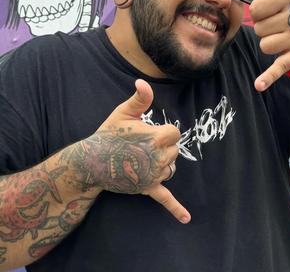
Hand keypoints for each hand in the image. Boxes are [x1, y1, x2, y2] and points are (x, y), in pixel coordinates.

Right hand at [69, 79, 190, 223]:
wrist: (92, 161)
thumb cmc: (108, 134)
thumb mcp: (123, 113)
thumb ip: (140, 98)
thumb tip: (143, 81)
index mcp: (157, 137)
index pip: (175, 133)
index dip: (163, 131)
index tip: (149, 132)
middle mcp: (159, 157)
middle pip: (175, 150)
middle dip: (163, 146)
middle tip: (141, 145)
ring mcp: (154, 174)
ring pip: (172, 167)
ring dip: (163, 163)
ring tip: (142, 159)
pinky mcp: (148, 188)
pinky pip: (165, 199)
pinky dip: (176, 209)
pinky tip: (186, 219)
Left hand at [249, 0, 289, 91]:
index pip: (255, 8)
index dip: (258, 11)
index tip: (270, 10)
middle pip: (258, 28)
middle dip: (264, 27)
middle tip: (280, 24)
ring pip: (264, 45)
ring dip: (269, 42)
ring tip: (283, 36)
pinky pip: (278, 67)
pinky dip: (268, 77)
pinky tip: (258, 86)